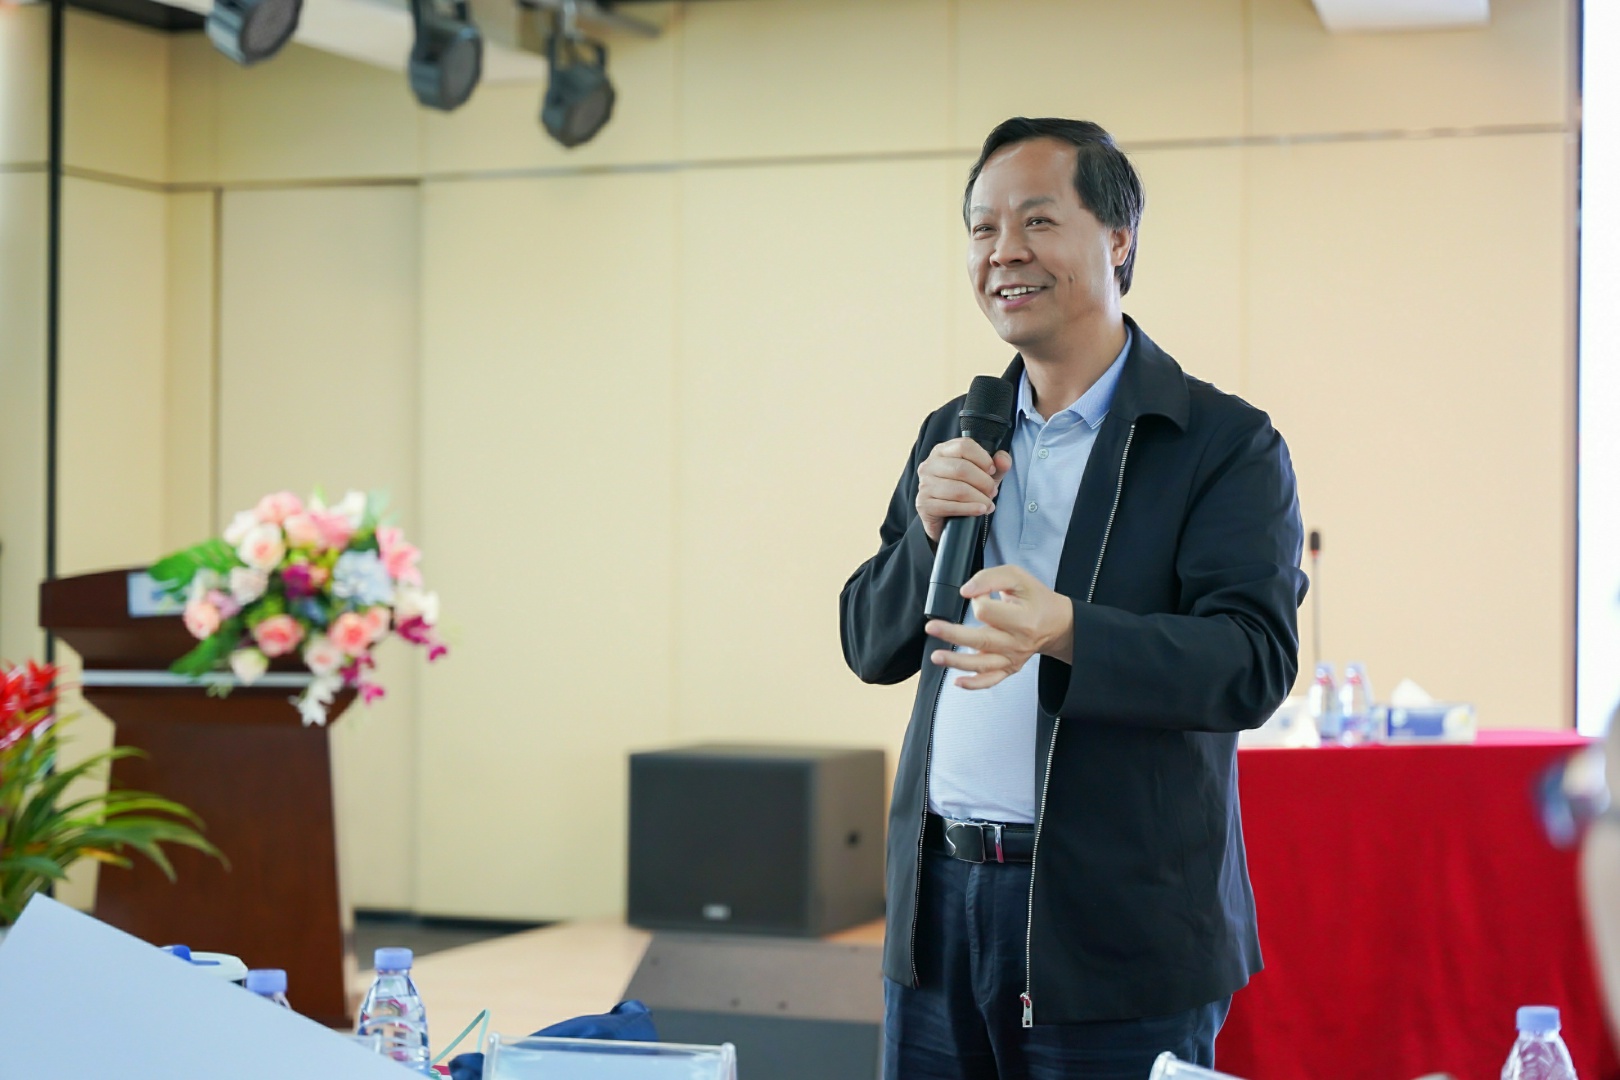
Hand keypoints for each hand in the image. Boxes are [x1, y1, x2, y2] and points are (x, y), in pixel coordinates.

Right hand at [916, 439, 1013, 543]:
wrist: (946, 519)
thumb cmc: (964, 491)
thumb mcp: (984, 476)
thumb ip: (998, 466)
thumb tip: (1003, 459)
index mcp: (942, 451)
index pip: (964, 446)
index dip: (983, 458)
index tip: (992, 470)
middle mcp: (929, 465)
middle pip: (961, 468)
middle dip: (983, 482)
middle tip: (993, 492)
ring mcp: (924, 485)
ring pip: (958, 489)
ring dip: (979, 498)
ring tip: (988, 504)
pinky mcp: (924, 504)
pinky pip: (950, 506)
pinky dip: (970, 509)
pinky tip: (980, 511)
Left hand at [924, 565, 1073, 689]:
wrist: (1057, 623)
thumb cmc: (1036, 599)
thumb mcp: (1017, 577)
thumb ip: (990, 577)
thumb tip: (966, 591)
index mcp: (1022, 619)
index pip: (987, 612)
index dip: (978, 599)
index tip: (980, 593)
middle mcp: (1017, 642)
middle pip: (980, 640)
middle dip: (952, 634)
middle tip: (932, 628)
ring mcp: (1012, 658)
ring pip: (981, 664)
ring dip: (956, 662)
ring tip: (936, 656)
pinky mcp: (1009, 668)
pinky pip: (990, 680)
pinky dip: (974, 684)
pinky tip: (958, 682)